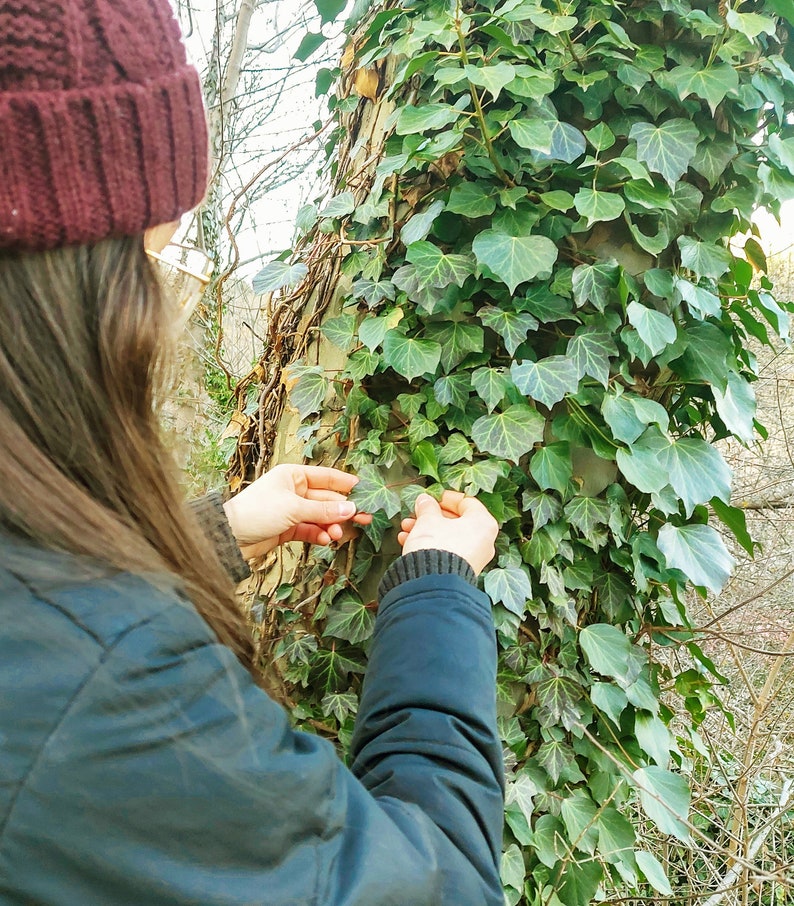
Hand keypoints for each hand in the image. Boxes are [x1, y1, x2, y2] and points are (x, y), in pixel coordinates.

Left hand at [223, 464, 370, 559]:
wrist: (229, 536)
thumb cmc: (257, 511)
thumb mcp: (293, 508)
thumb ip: (324, 511)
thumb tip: (351, 509)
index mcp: (294, 476)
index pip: (327, 477)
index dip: (347, 484)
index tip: (366, 491)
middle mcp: (294, 491)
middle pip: (327, 500)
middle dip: (343, 511)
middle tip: (365, 519)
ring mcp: (292, 510)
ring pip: (320, 517)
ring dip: (331, 526)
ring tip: (338, 535)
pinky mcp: (288, 528)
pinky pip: (311, 530)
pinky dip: (320, 535)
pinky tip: (326, 541)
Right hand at [398, 490, 497, 575]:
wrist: (433, 584)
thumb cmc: (437, 546)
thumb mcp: (428, 520)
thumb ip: (427, 507)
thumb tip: (425, 500)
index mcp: (483, 523)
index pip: (466, 502)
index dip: (446, 497)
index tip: (431, 496)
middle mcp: (483, 541)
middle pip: (456, 521)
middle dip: (431, 516)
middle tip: (416, 513)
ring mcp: (473, 558)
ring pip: (448, 537)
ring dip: (426, 530)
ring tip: (406, 528)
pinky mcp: (461, 571)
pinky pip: (446, 551)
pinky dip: (429, 545)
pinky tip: (407, 542)